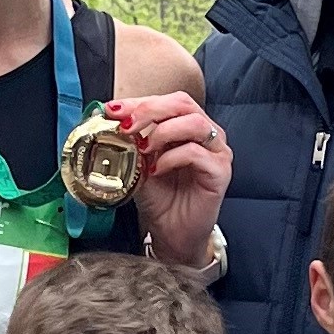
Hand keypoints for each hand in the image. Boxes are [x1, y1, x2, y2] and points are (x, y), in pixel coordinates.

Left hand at [102, 88, 232, 265]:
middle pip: (183, 104)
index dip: (140, 101)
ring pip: (194, 123)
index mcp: (188, 126)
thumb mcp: (140, 163)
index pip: (168, 101)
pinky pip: (197, 153)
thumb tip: (112, 121)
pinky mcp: (221, 172)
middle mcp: (206, 134)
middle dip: (150, 110)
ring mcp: (217, 152)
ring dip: (163, 132)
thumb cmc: (161, 198)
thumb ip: (132, 141)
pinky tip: (157, 170)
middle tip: (127, 125)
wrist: (172, 232)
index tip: (114, 109)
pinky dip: (172, 157)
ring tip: (144, 149)